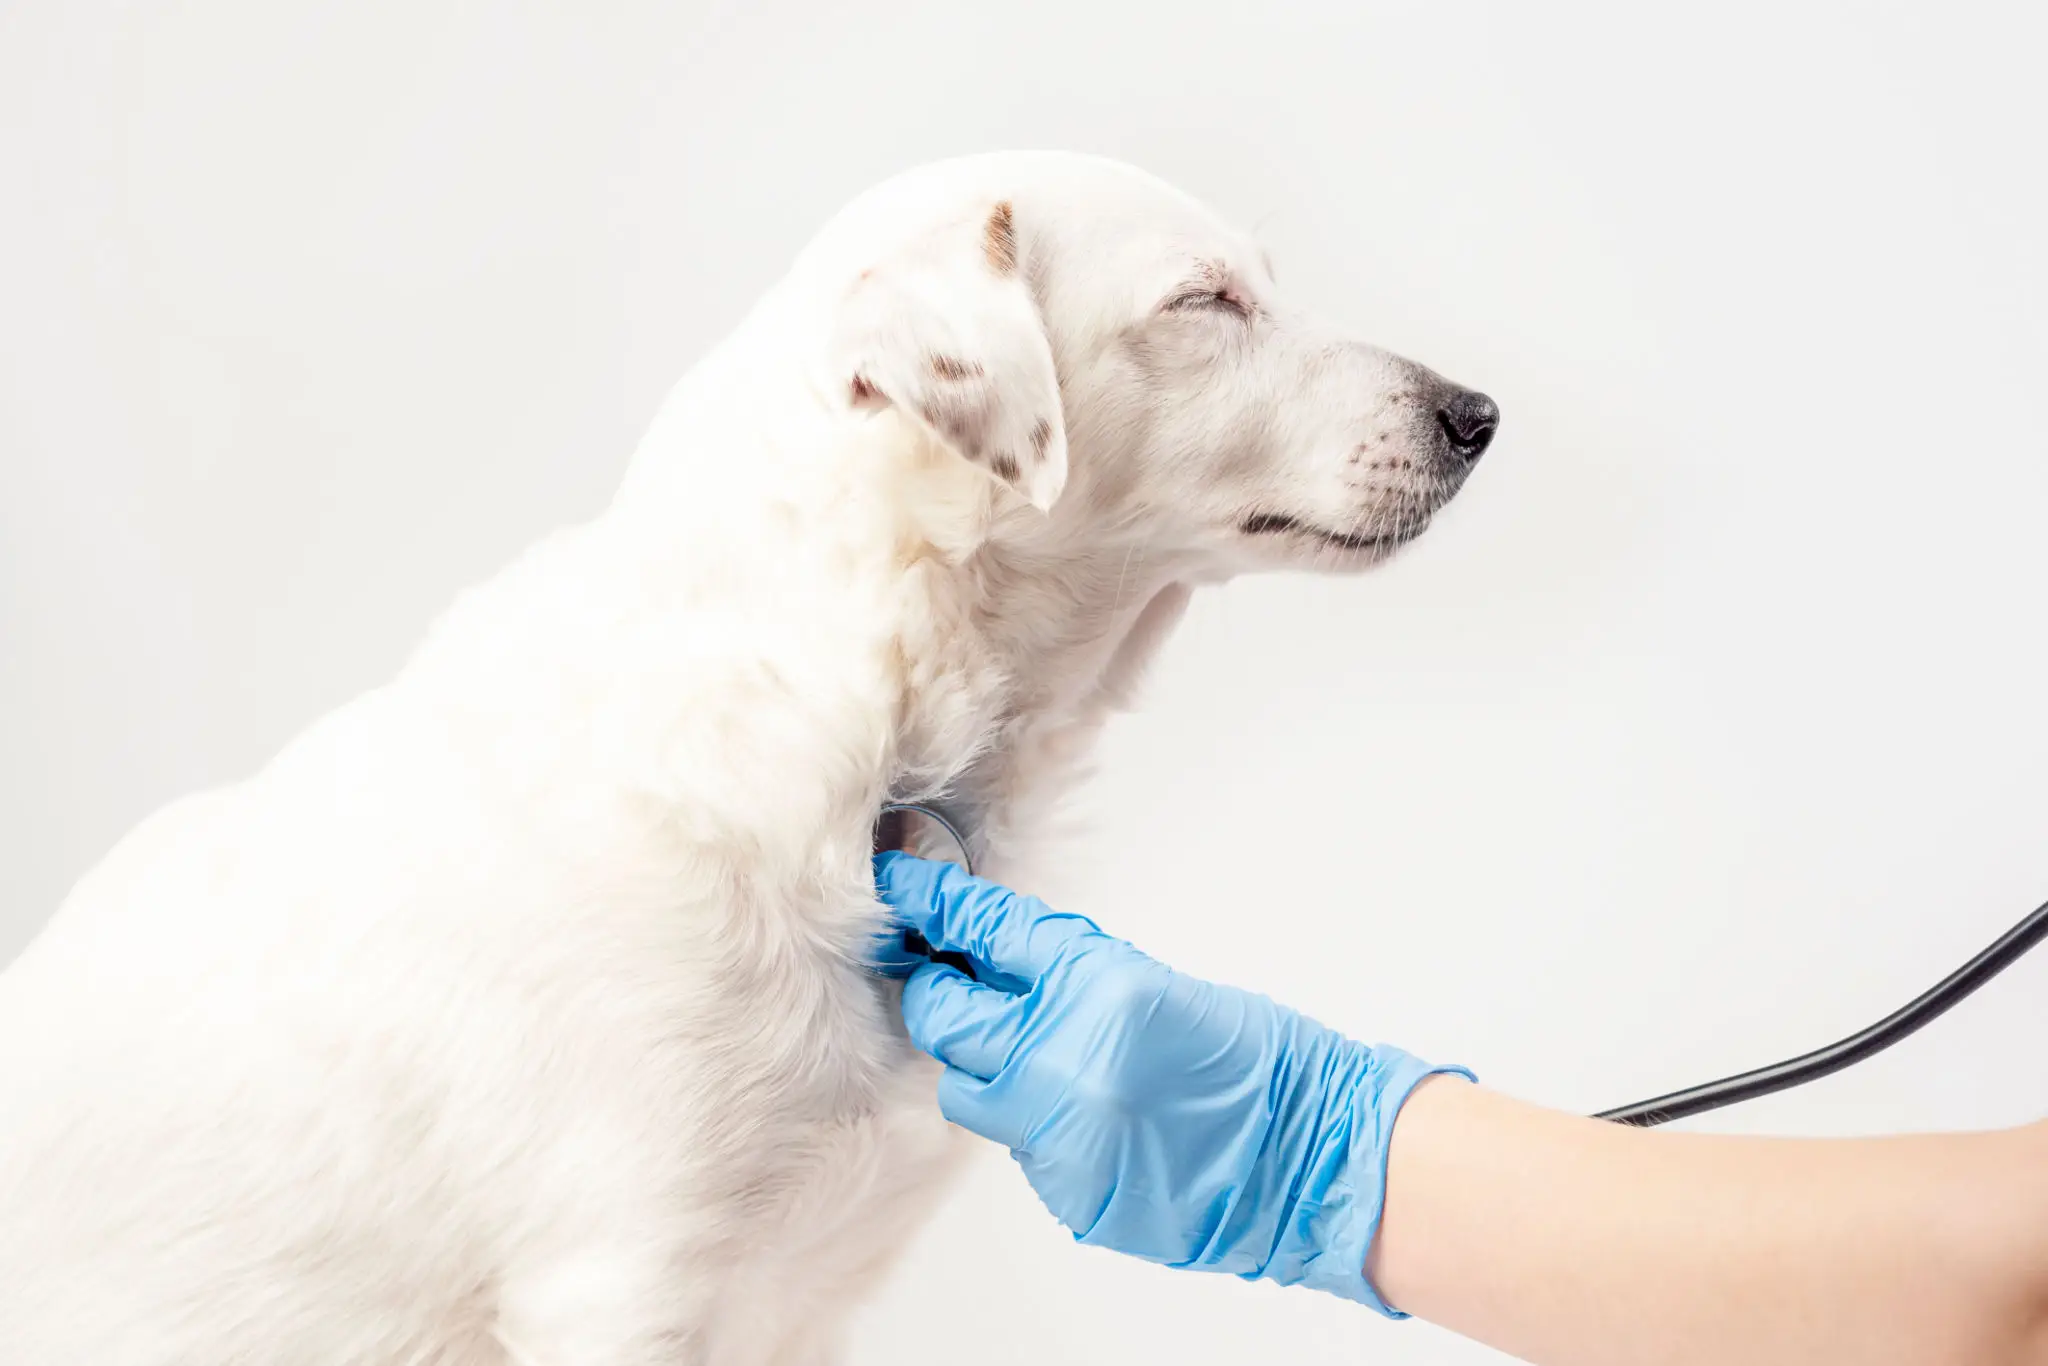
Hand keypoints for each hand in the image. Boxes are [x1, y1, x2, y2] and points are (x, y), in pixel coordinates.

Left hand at [872, 852, 1469, 1310]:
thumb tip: (987, 958)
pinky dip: (1036, 1126)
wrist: (1308, 1157)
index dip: (933, 905)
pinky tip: (1088, 1119)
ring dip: (987, 1069)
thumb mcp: (1152, 984)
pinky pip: (1016, 1147)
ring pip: (967, 1091)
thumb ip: (1064, 975)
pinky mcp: (1063, 1188)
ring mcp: (1055, 1132)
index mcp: (1094, 988)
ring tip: (1042, 1063)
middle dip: (940, 993)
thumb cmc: (1252, 1063)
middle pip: (945, 1016)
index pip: (984, 932)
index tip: (899, 885)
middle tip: (946, 979)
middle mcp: (1061, 1060)